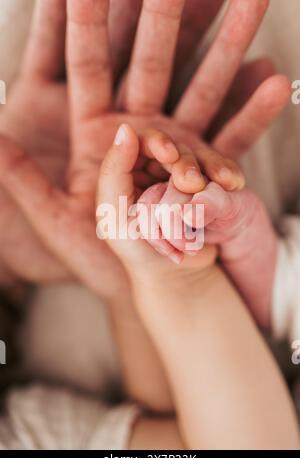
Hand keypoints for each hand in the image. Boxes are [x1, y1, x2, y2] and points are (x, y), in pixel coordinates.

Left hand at [0, 0, 288, 295]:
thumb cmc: (88, 255)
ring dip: (225, 47)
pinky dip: (251, 111)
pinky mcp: (204, 169)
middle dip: (165, 16)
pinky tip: (273, 79)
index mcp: (93, 133)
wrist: (136, 283)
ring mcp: (175, 145)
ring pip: (201, 87)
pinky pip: (230, 136)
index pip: (87, 65)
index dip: (87, 20)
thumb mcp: (49, 217)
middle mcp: (138, 129)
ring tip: (252, 2)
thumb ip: (20, 178)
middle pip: (151, 62)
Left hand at [97, 124, 216, 283]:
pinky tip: (231, 182)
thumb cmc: (138, 249)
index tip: (168, 154)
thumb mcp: (114, 212)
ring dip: (204, 168)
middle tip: (191, 182)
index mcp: (128, 173)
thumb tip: (125, 129)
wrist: (176, 276)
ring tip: (206, 189)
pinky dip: (225, 172)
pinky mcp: (206, 188)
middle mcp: (155, 172)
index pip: (140, 142)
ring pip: (195, 157)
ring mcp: (181, 179)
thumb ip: (112, 171)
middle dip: (183, 161)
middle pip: (172, 148)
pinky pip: (217, 170)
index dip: (155, 142)